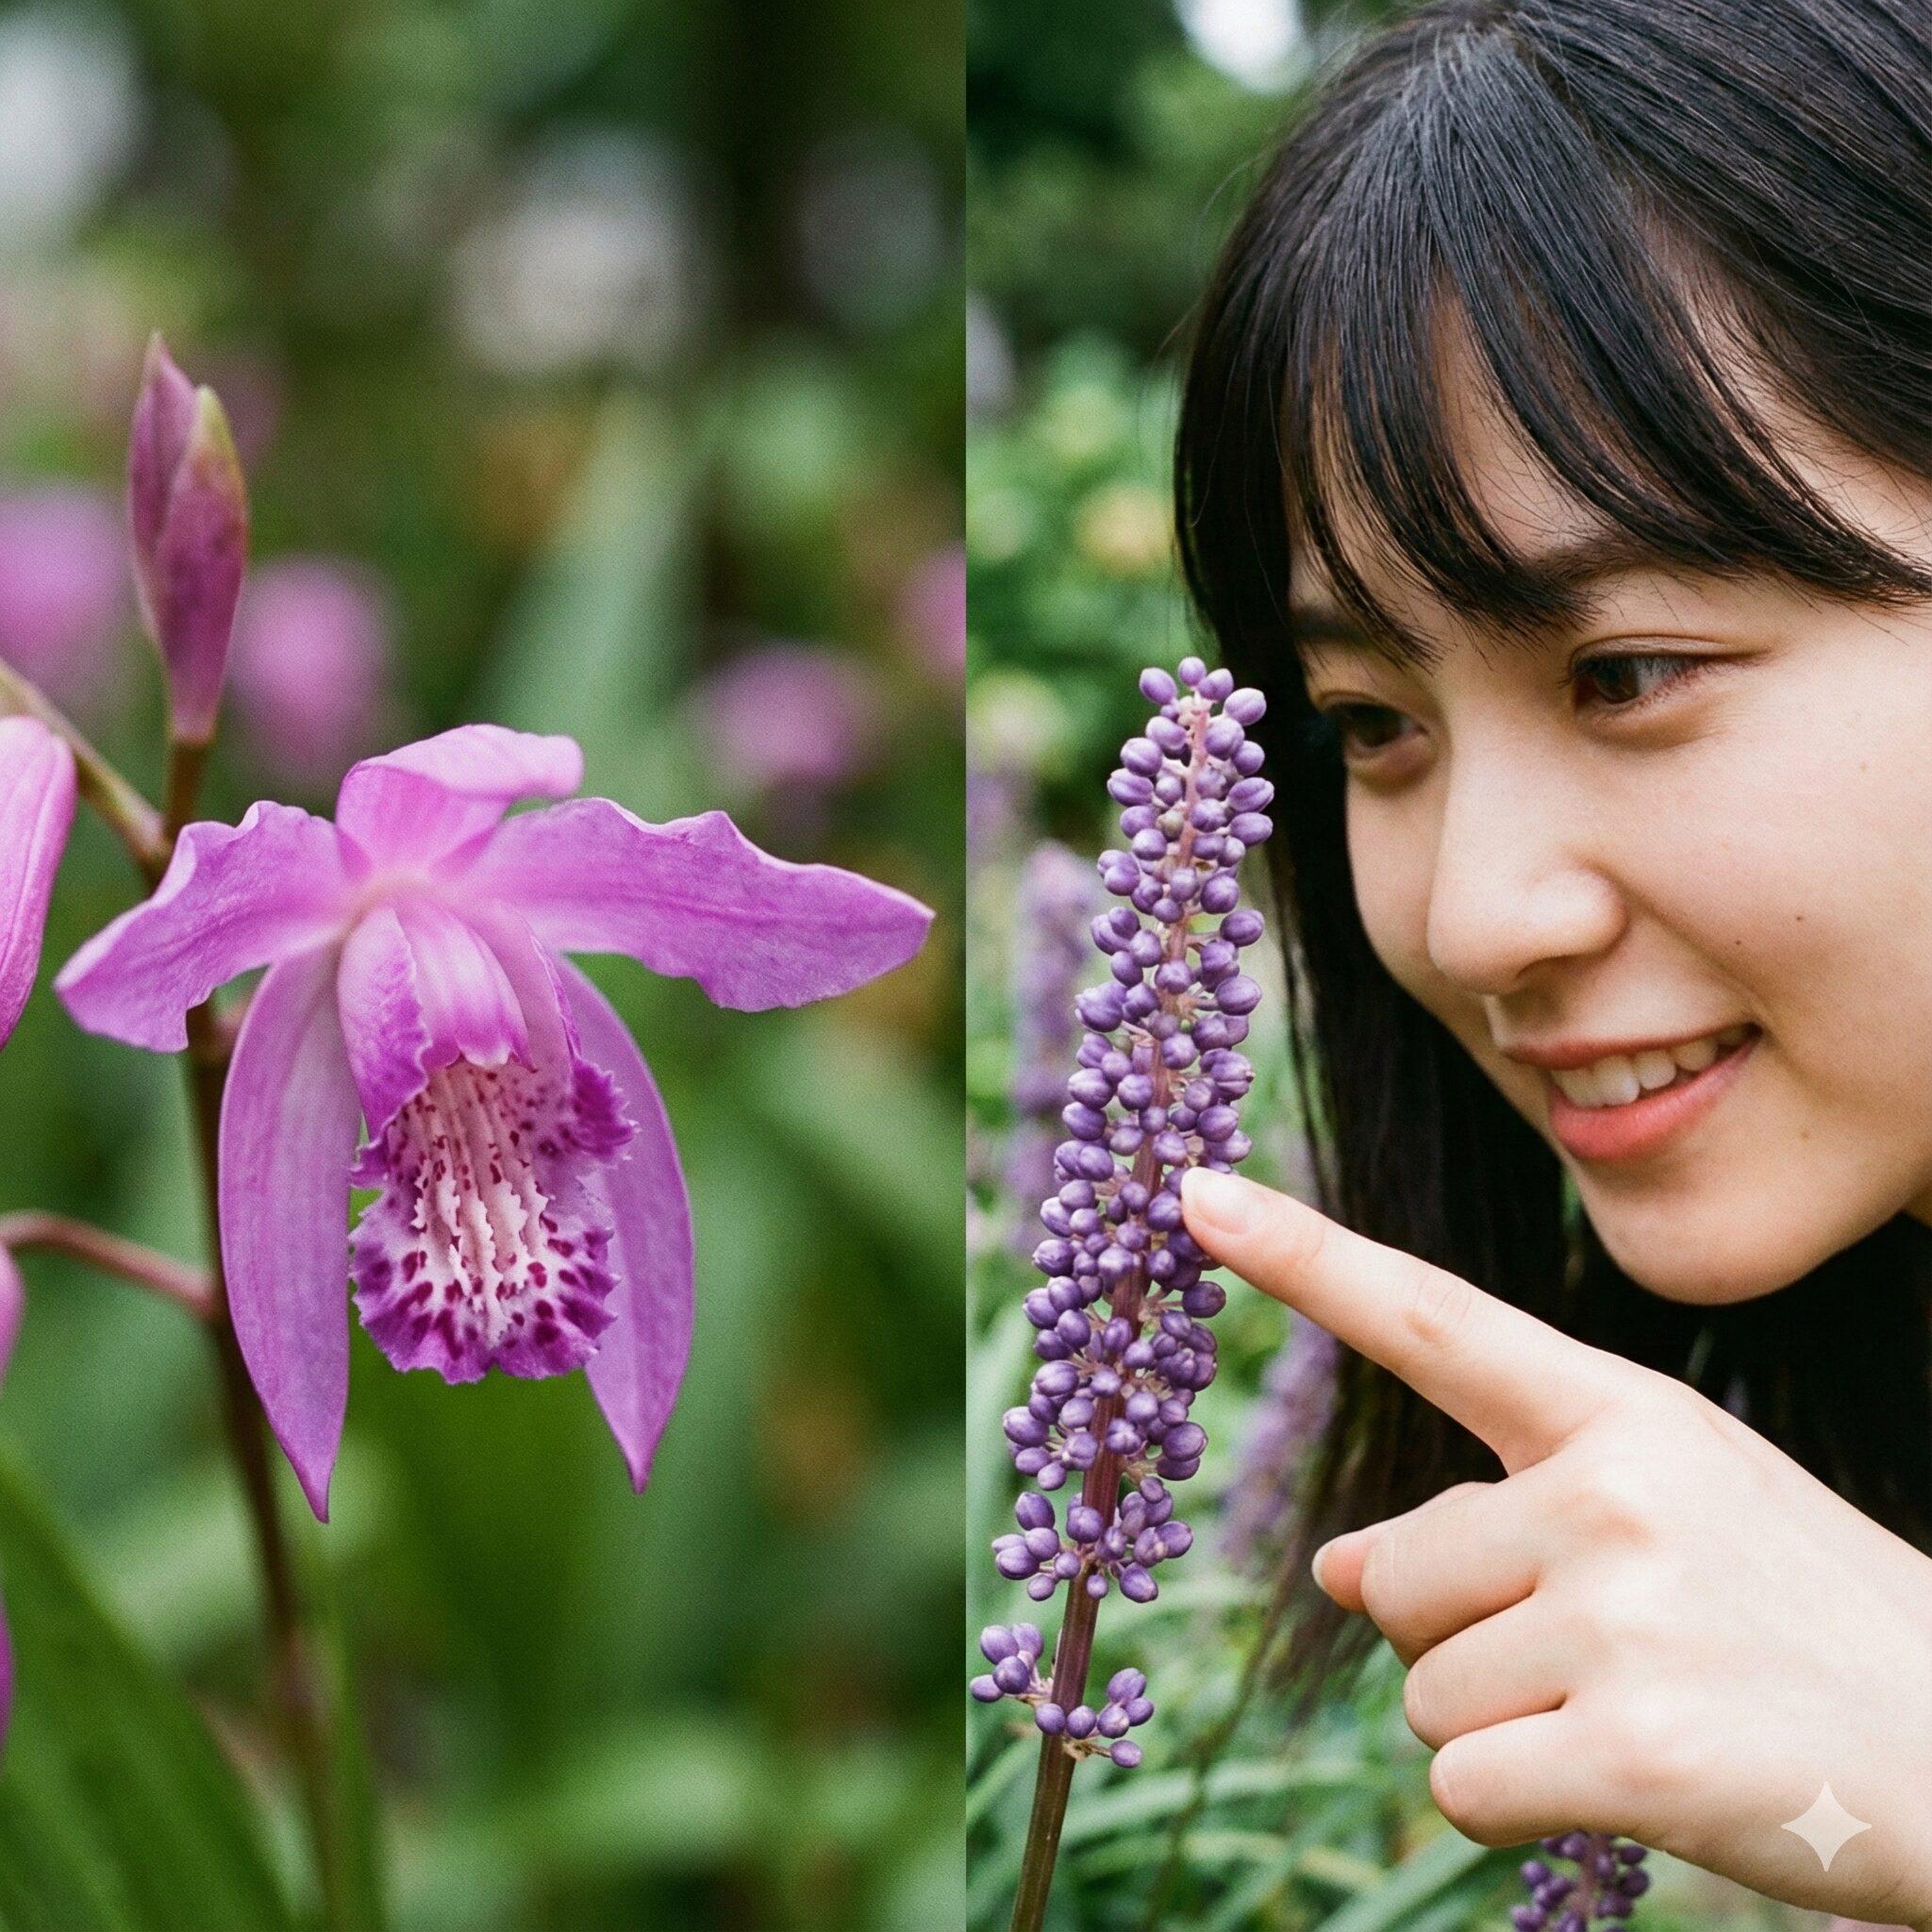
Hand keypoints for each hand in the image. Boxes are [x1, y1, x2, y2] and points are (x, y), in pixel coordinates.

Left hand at [1180, 1167, 1931, 1929]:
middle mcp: (1615, 1492)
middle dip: (1464, 1637)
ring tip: (1641, 1709)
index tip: (1196, 1195)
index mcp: (1621, 1414)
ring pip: (1425, 1691)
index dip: (1302, 1256)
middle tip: (1612, 1654)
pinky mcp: (1638, 1751)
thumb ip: (1493, 1521)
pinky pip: (1462, 1784)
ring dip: (1505, 1726)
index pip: (1433, 1317)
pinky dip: (1522, 1805)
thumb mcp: (1654, 1524)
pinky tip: (1637, 1784)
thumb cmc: (1788, 1620)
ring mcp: (1627, 1617)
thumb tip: (1335, 1569)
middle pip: (1397, 1577)